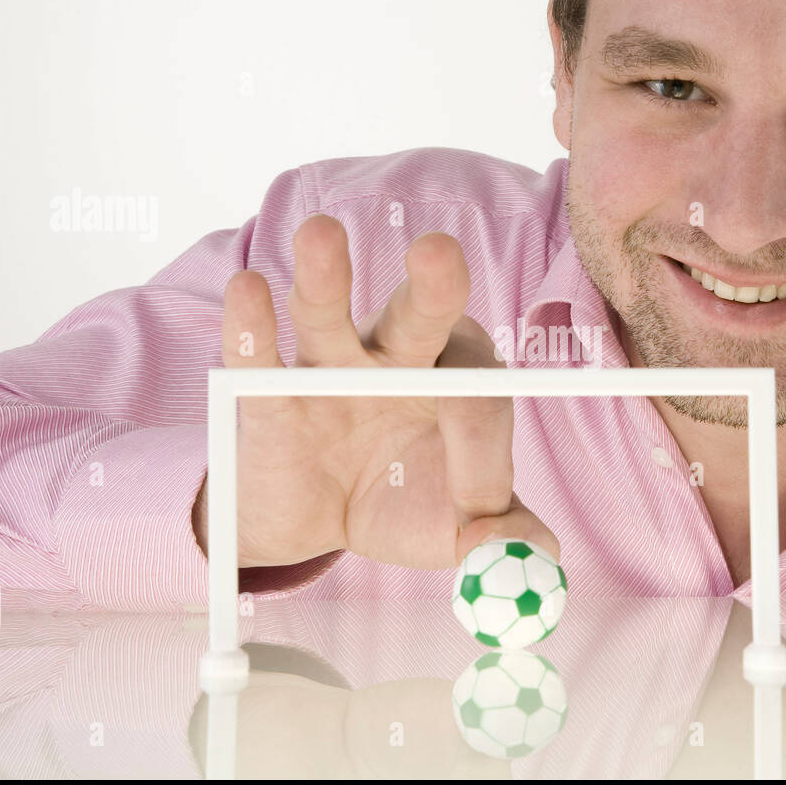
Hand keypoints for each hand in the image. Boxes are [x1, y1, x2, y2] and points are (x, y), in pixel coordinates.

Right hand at [195, 214, 559, 571]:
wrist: (316, 523)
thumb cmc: (398, 500)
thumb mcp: (452, 528)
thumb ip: (500, 531)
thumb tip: (537, 550)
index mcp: (458, 381)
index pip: (478, 400)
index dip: (481, 458)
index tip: (474, 517)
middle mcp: (399, 357)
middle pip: (422, 313)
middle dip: (432, 283)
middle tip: (437, 254)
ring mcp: (329, 367)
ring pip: (329, 314)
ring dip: (325, 275)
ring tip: (322, 234)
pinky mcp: (268, 392)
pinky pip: (257, 356)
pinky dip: (251, 325)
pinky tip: (248, 289)